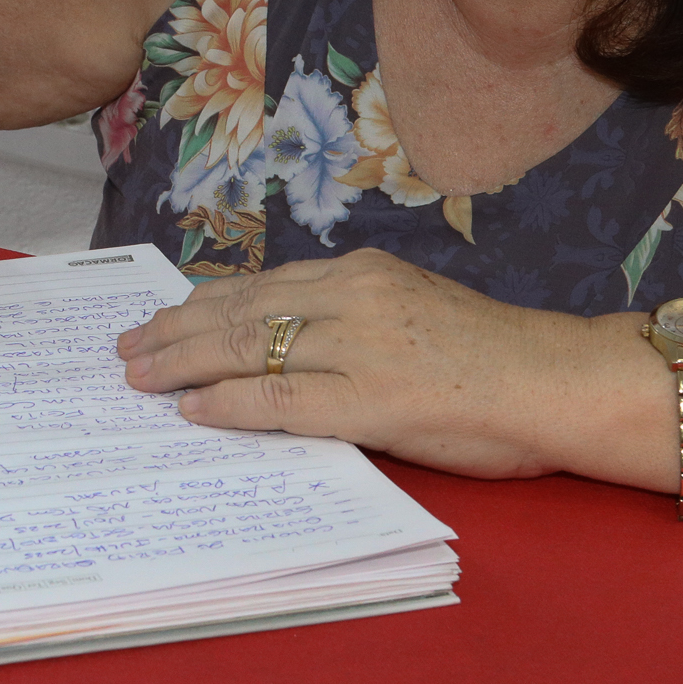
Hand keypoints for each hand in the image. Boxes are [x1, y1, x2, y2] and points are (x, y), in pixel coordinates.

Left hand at [113, 249, 596, 478]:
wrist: (554, 380)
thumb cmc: (491, 357)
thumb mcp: (411, 310)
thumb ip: (351, 319)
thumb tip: (282, 342)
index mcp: (362, 273)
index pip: (261, 285)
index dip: (202, 303)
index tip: (162, 317)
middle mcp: (352, 296)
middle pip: (239, 309)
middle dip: (174, 330)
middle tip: (128, 348)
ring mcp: (359, 344)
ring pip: (248, 346)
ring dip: (184, 363)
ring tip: (141, 377)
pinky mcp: (370, 397)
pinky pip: (281, 399)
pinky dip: (230, 404)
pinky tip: (194, 410)